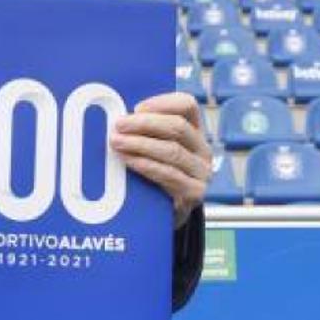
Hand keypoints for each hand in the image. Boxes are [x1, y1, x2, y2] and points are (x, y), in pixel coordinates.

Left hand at [110, 91, 210, 228]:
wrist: (167, 216)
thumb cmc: (157, 177)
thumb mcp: (156, 151)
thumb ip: (146, 133)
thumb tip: (120, 118)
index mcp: (195, 132)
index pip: (188, 105)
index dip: (163, 102)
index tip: (137, 107)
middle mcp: (202, 149)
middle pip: (178, 126)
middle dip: (144, 123)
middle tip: (119, 125)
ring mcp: (202, 172)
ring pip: (172, 150)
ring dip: (140, 144)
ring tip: (117, 142)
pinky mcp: (195, 193)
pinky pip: (169, 174)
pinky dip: (146, 165)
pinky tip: (129, 161)